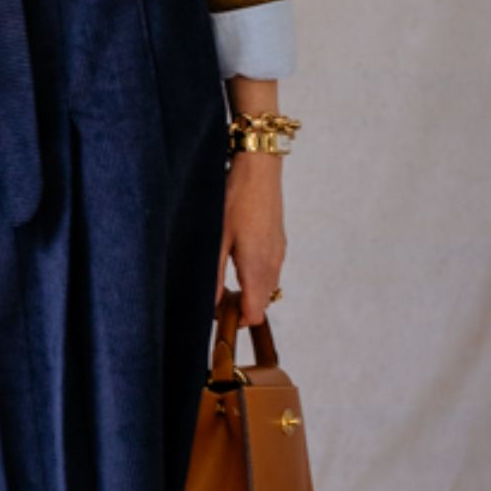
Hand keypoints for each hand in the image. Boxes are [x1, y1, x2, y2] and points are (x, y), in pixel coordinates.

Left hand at [214, 151, 285, 325]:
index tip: (217, 313)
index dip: (236, 320)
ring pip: (267, 287)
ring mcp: (279, 253)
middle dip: (240, 308)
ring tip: (223, 279)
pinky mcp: (279, 243)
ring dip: (248, 292)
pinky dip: (255, 277)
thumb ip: (214, 274)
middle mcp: (273, 264)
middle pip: (262, 304)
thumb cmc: (235, 199)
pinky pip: (270, 271)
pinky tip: (236, 261)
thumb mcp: (217, 238)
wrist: (259, 170)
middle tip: (215, 297)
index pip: (255, 314)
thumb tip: (211, 304)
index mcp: (257, 267)